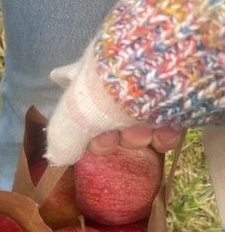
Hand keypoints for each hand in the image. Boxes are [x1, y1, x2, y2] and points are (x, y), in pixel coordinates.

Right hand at [45, 44, 181, 165]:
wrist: (164, 74)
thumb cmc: (112, 92)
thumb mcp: (76, 117)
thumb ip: (62, 139)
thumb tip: (57, 157)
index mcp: (89, 77)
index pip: (71, 87)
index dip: (70, 108)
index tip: (73, 120)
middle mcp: (115, 82)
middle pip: (104, 122)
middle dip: (107, 138)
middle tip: (110, 139)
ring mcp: (144, 91)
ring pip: (135, 128)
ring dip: (136, 137)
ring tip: (142, 130)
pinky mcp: (173, 101)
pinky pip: (164, 127)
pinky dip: (162, 134)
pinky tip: (162, 130)